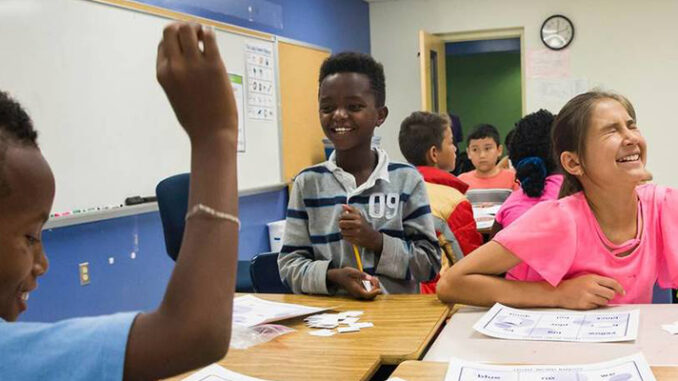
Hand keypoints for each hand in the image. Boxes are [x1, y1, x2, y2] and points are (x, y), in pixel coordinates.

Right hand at [156, 22, 237, 144]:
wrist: (212, 134)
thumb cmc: (196, 120)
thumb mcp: (175, 96)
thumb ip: (174, 77)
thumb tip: (183, 61)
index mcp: (163, 74)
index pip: (163, 44)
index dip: (175, 40)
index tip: (186, 44)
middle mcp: (174, 66)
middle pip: (171, 30)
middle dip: (183, 28)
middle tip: (195, 36)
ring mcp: (194, 65)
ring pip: (188, 28)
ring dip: (196, 28)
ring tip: (203, 37)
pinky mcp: (214, 65)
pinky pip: (209, 37)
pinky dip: (209, 33)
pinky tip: (211, 38)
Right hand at [327, 267, 380, 299]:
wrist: (338, 277)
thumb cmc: (344, 274)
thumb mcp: (352, 271)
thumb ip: (362, 275)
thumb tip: (370, 278)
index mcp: (356, 290)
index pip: (367, 295)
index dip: (374, 293)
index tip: (379, 289)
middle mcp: (358, 294)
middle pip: (371, 295)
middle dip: (376, 287)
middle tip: (375, 278)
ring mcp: (359, 293)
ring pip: (370, 293)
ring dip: (375, 286)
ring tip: (374, 278)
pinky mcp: (360, 291)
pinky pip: (368, 291)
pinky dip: (372, 286)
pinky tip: (372, 279)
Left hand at [339, 205, 382, 252]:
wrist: (372, 237)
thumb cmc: (363, 225)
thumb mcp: (359, 215)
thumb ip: (351, 209)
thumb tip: (343, 206)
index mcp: (358, 217)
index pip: (343, 215)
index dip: (341, 217)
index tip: (343, 219)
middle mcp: (358, 224)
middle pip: (341, 223)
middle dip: (341, 225)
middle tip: (344, 225)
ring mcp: (357, 233)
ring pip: (342, 231)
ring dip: (344, 231)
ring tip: (348, 231)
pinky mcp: (355, 240)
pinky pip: (345, 238)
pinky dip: (346, 237)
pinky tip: (351, 235)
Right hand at [554, 274, 624, 309]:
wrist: (558, 292)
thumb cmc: (573, 285)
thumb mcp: (585, 278)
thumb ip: (599, 282)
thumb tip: (614, 290)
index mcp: (592, 278)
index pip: (612, 283)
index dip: (620, 288)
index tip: (622, 292)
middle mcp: (591, 287)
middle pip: (610, 294)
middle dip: (609, 296)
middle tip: (604, 295)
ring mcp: (587, 296)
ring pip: (604, 302)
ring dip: (601, 301)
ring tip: (593, 298)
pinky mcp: (584, 305)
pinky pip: (596, 307)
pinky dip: (594, 305)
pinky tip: (587, 301)